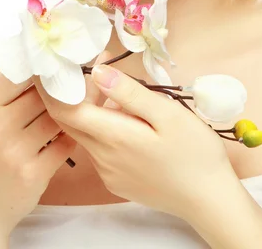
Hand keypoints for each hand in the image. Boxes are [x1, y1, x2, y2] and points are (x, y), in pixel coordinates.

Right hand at [0, 69, 76, 238]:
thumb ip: (4, 94)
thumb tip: (38, 63)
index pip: (19, 74)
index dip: (41, 67)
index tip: (57, 61)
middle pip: (43, 94)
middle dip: (63, 86)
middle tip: (80, 76)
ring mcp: (16, 153)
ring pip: (59, 116)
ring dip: (74, 107)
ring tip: (85, 99)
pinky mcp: (34, 174)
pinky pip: (66, 142)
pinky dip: (75, 133)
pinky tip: (79, 127)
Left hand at [33, 61, 234, 221]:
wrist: (209, 200)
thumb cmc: (194, 152)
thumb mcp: (167, 114)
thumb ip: (129, 93)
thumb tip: (96, 72)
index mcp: (112, 137)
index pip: (63, 110)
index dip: (51, 87)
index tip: (51, 64)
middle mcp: (101, 157)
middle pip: (71, 120)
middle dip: (73, 90)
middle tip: (93, 61)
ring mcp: (108, 171)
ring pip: (87, 132)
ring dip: (92, 107)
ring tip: (117, 84)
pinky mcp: (117, 180)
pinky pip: (100, 147)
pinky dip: (103, 125)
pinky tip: (127, 115)